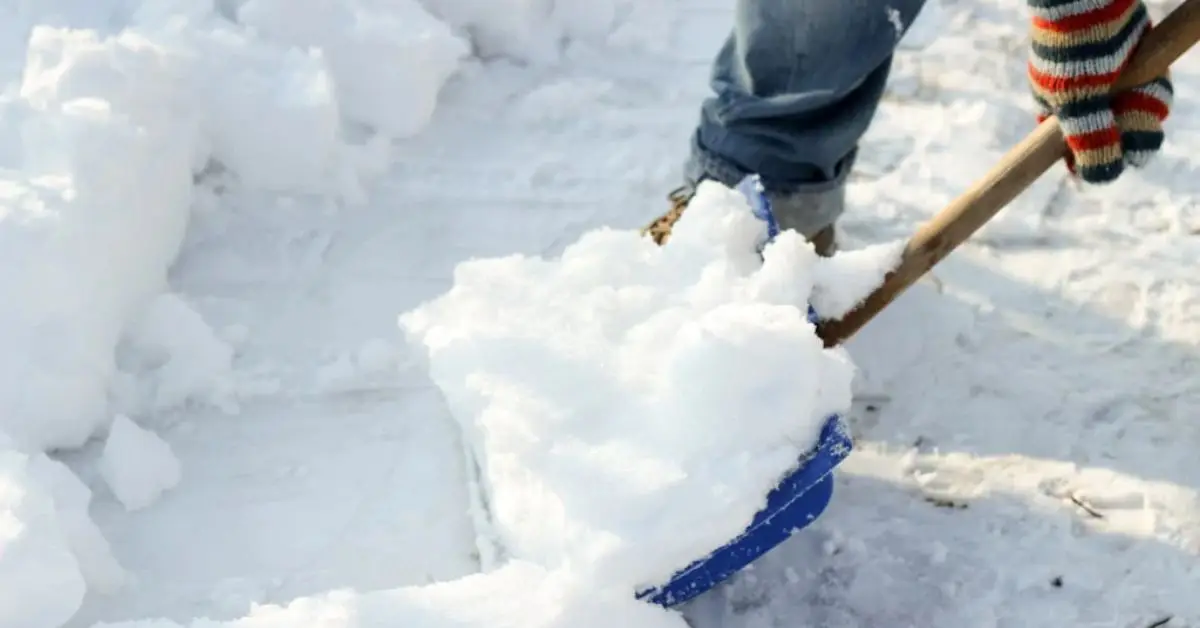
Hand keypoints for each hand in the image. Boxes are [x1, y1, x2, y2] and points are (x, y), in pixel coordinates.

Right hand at [1028, 0, 1172, 182]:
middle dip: (1131, 130)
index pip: (1077, 156)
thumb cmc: (1075, 50)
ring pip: (1137, 115)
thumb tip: (1099, 180)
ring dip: (1146, 107)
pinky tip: (1149, 77)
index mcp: (1058, 115)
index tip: (1109, 164)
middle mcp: (1084, 103)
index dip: (1095, 164)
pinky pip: (1151, 91)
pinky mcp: (1134, 67)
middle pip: (1115, 138)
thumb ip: (1089, 141)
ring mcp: (1111, 86)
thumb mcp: (1078, 101)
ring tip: (1143, 88)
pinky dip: (1154, 89)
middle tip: (1134, 113)